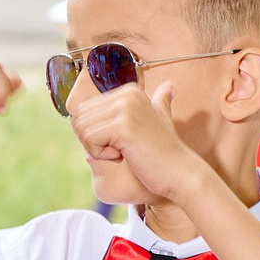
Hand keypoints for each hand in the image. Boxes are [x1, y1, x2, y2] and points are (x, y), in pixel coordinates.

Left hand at [66, 80, 211, 205]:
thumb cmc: (164, 151)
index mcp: (129, 91)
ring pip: (82, 129)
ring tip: (123, 152)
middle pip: (80, 118)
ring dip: (97, 149)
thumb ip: (161, 102)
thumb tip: (170, 87)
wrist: (179, 172)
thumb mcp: (161, 119)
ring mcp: (125, 108)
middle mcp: (127, 94)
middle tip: (121, 150)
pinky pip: (90, 140)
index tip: (122, 141)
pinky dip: (101, 154)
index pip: (84, 110)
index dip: (95, 133)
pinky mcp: (123, 125)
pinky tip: (123, 156)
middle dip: (93, 141)